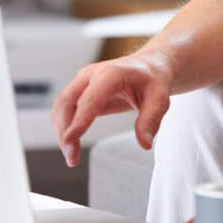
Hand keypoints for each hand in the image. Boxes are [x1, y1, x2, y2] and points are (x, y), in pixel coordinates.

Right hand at [50, 49, 172, 167]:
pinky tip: (72, 143)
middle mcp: (92, 74)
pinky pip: (66, 108)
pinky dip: (65, 126)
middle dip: (64, 130)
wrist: (152, 65)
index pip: (90, 99)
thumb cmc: (154, 78)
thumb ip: (151, 120)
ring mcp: (84, 81)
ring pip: (62, 106)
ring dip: (62, 131)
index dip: (79, 120)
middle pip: (66, 101)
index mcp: (111, 74)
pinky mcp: (82, 90)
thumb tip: (144, 143)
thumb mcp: (160, 98)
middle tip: (72, 157)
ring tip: (72, 155)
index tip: (70, 140)